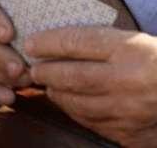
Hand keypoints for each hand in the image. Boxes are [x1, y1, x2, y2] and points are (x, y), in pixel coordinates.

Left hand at [27, 28, 156, 146]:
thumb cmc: (156, 61)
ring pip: (79, 104)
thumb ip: (99, 43)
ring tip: (49, 84)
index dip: (49, 43)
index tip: (31, 44)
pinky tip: (69, 102)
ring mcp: (130, 110)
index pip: (78, 42)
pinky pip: (92, 123)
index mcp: (131, 50)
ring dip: (58, 93)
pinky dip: (75, 111)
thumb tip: (54, 43)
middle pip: (73, 76)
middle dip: (46, 71)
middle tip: (33, 68)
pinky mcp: (131, 133)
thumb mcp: (135, 41)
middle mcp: (129, 81)